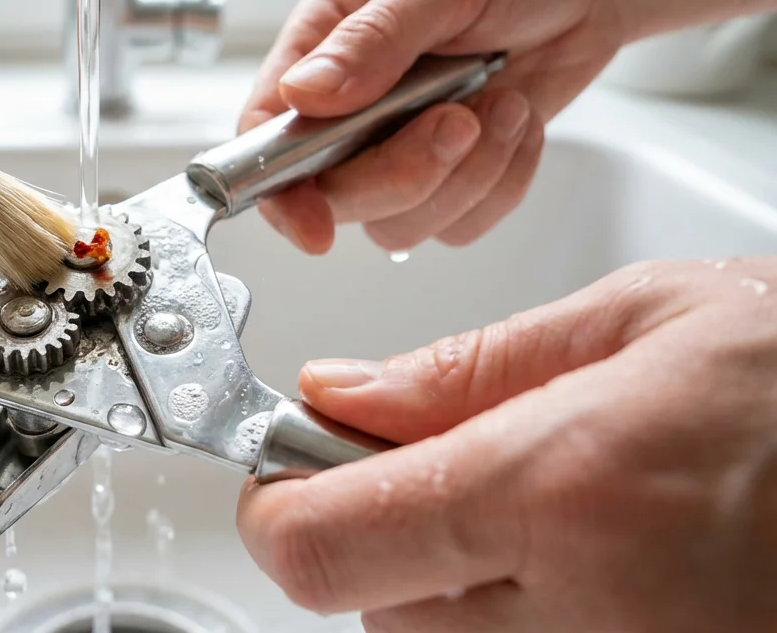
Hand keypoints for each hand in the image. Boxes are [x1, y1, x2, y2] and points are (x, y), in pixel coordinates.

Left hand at [238, 257, 776, 631]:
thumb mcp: (649, 323)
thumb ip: (472, 367)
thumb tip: (341, 396)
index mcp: (561, 493)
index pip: (315, 544)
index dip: (278, 501)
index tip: (286, 462)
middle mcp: (579, 617)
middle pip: (363, 599)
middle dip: (375, 524)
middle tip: (448, 461)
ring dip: (447, 574)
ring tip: (557, 505)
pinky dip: (514, 614)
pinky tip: (591, 557)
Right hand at [239, 0, 627, 253]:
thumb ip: (373, 39)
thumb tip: (304, 94)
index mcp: (321, 48)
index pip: (264, 137)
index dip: (280, 189)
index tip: (316, 224)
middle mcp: (348, 108)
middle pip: (335, 194)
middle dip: (405, 173)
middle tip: (459, 121)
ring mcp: (397, 147)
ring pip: (400, 221)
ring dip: (467, 176)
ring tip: (503, 104)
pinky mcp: (451, 175)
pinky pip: (458, 225)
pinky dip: (502, 184)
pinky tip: (517, 122)